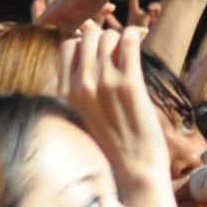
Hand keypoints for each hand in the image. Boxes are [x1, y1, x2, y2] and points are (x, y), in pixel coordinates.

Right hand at [65, 18, 174, 201]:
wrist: (134, 170)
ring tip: (130, 49)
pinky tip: (141, 40)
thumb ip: (82, 88)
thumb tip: (90, 58)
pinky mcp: (129, 86)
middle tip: (118, 48)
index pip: (67, 47)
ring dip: (121, 38)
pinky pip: (129, 42)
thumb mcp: (84, 115)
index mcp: (65, 94)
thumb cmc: (113, 143)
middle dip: (104, 37)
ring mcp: (104, 85)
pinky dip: (135, 36)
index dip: (85, 42)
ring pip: (108, 36)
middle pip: (88, 36)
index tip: (100, 49)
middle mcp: (80, 87)